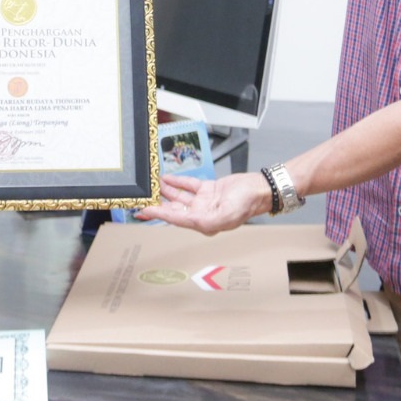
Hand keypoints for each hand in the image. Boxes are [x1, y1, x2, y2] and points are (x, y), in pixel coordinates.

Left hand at [136, 172, 269, 234]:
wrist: (259, 188)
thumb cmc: (246, 204)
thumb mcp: (226, 215)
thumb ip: (206, 220)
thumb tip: (188, 221)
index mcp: (204, 223)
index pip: (176, 218)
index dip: (159, 214)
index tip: (145, 210)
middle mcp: (201, 213)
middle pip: (174, 209)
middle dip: (157, 204)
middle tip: (142, 199)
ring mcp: (204, 201)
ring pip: (179, 197)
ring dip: (165, 191)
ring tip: (151, 185)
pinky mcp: (207, 190)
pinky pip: (188, 186)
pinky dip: (177, 182)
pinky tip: (167, 178)